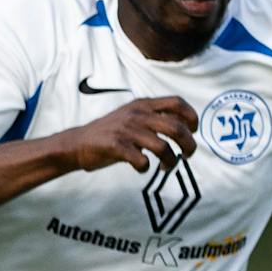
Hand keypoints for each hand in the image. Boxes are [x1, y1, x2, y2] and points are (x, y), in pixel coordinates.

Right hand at [69, 97, 198, 172]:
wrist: (78, 142)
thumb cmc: (112, 132)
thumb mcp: (133, 116)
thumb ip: (155, 117)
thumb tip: (184, 128)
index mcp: (143, 104)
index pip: (177, 103)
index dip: (191, 117)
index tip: (193, 131)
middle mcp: (137, 114)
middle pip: (177, 128)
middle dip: (189, 146)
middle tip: (187, 155)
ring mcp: (127, 130)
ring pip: (163, 147)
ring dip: (171, 161)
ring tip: (167, 167)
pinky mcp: (116, 146)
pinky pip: (142, 161)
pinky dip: (146, 168)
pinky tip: (141, 168)